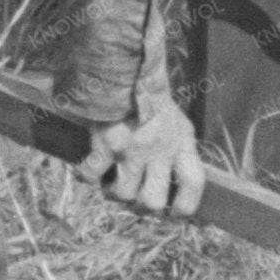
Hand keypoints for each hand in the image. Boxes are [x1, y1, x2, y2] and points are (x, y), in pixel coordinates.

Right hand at [76, 98, 206, 217]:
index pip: (194, 185)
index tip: (174, 213)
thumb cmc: (150, 98)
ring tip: (110, 179)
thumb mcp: (177, 122)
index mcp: (182, 142)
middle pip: (153, 202)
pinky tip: (86, 167)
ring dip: (113, 191)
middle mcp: (160, 149)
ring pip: (122, 194)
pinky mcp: (106, 143)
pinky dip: (86, 176)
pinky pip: (91, 177)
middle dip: (142, 206)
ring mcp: (132, 148)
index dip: (186, 207)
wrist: (124, 67)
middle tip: (135, 195)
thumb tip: (177, 189)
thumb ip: (179, 152)